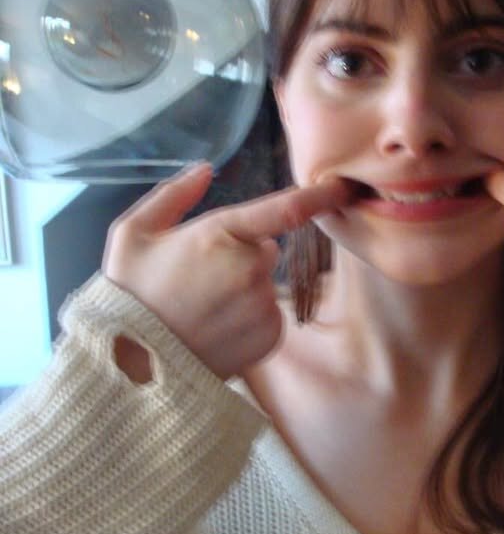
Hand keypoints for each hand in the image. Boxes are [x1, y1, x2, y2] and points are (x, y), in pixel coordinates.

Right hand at [102, 163, 349, 379]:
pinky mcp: (270, 335)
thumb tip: (205, 169)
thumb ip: (172, 196)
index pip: (285, 209)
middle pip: (264, 251)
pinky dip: (248, 319)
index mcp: (221, 235)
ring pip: (264, 284)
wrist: (133, 364)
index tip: (342, 186)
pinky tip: (215, 328)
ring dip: (243, 290)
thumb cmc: (130, 293)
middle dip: (241, 257)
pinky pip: (267, 315)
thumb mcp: (132, 234)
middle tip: (199, 278)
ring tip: (201, 308)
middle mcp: (251, 269)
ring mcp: (263, 304)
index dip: (318, 196)